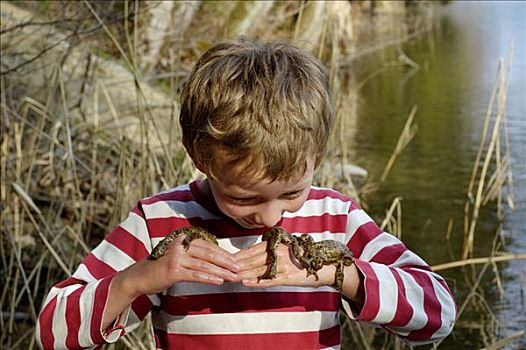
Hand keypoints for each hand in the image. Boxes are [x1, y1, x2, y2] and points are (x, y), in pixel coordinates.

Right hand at [104, 234, 239, 329]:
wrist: (141, 276)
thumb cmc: (163, 266)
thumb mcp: (180, 255)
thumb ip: (196, 253)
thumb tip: (219, 257)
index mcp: (184, 238)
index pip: (209, 245)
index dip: (223, 254)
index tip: (236, 261)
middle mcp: (180, 244)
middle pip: (209, 253)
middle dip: (226, 262)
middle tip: (239, 269)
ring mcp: (176, 257)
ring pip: (204, 264)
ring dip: (221, 271)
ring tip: (233, 277)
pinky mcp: (173, 270)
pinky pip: (196, 274)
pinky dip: (209, 278)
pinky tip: (219, 281)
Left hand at [234, 241, 335, 287]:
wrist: (326, 266)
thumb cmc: (304, 258)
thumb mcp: (286, 249)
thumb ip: (270, 249)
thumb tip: (251, 254)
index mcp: (276, 244)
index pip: (251, 250)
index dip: (237, 256)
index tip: (224, 260)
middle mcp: (277, 251)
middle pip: (251, 259)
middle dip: (235, 266)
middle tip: (221, 270)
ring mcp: (283, 264)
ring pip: (257, 269)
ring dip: (241, 274)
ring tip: (228, 277)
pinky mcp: (288, 277)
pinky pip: (269, 279)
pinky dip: (256, 281)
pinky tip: (245, 282)